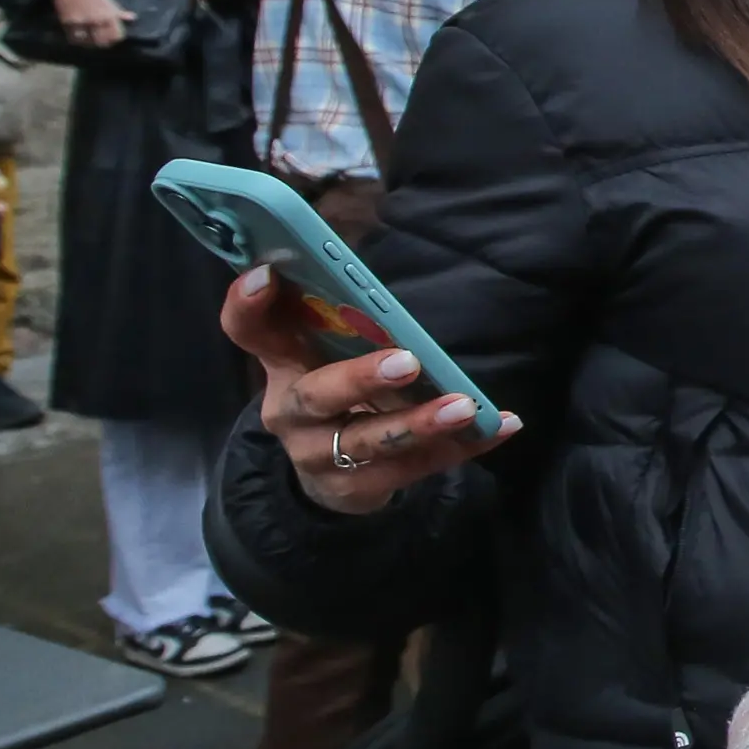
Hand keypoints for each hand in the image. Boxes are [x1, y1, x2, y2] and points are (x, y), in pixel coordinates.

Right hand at [49, 0, 132, 48]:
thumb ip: (117, 11)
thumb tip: (132, 18)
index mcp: (109, 14)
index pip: (117, 35)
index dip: (115, 37)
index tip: (112, 36)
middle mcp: (97, 21)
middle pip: (102, 42)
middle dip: (102, 41)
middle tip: (100, 38)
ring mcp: (82, 23)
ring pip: (88, 42)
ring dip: (89, 42)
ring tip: (88, 37)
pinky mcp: (68, 24)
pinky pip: (74, 38)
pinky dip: (77, 39)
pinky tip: (78, 35)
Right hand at [227, 267, 516, 515]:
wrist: (330, 474)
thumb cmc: (334, 389)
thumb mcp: (321, 352)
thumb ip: (330, 313)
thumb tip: (351, 261)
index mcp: (281, 364)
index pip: (248, 332)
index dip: (248, 305)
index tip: (265, 273)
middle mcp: (291, 411)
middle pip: (318, 394)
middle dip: (363, 378)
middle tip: (408, 360)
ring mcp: (321, 455)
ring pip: (371, 441)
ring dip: (421, 422)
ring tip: (465, 405)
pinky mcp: (360, 488)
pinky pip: (417, 467)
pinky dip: (463, 445)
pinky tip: (500, 424)